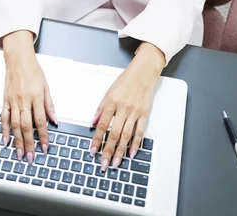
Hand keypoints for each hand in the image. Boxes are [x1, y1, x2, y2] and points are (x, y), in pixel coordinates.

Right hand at [1, 30, 56, 164]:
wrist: (18, 59)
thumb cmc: (33, 70)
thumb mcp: (46, 85)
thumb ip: (49, 104)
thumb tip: (55, 120)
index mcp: (36, 96)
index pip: (41, 120)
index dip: (43, 136)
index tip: (45, 147)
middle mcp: (23, 99)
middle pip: (26, 126)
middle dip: (29, 143)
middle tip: (31, 157)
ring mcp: (12, 101)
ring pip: (14, 125)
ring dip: (17, 141)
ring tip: (20, 154)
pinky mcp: (5, 100)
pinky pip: (4, 118)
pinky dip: (4, 130)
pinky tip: (6, 140)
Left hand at [90, 42, 164, 170]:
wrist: (144, 72)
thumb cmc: (126, 80)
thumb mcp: (109, 92)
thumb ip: (100, 109)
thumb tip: (92, 123)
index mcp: (111, 102)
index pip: (102, 124)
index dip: (96, 139)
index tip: (92, 150)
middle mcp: (123, 108)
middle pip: (114, 133)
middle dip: (108, 151)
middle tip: (103, 164)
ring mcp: (134, 112)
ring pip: (126, 135)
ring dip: (120, 151)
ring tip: (116, 163)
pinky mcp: (144, 113)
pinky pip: (140, 131)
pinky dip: (136, 143)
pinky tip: (131, 153)